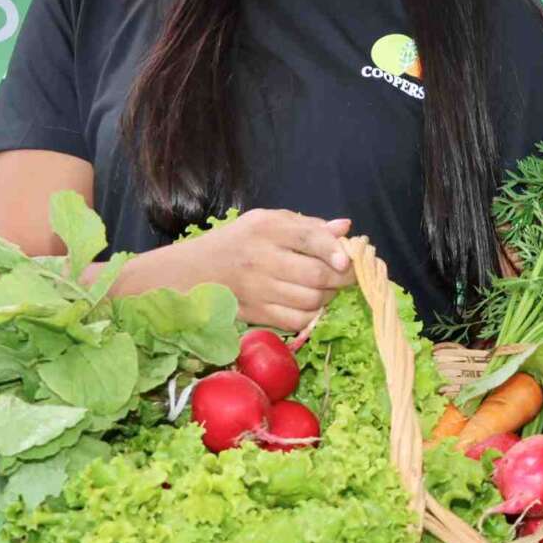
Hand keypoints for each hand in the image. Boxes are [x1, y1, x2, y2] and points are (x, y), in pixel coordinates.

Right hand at [185, 209, 353, 335]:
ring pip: (310, 300)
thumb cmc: (239, 241)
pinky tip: (310, 304)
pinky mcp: (256, 314)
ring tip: (327, 287)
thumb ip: (308, 225)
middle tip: (348, 274)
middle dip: (342, 277)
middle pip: (315, 274)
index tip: (348, 259)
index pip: (308, 238)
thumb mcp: (268, 221)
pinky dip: (311, 314)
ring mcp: (258, 290)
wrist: (195, 271)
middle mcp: (262, 259)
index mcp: (267, 229)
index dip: (334, 250)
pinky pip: (296, 320)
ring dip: (328, 296)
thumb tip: (345, 229)